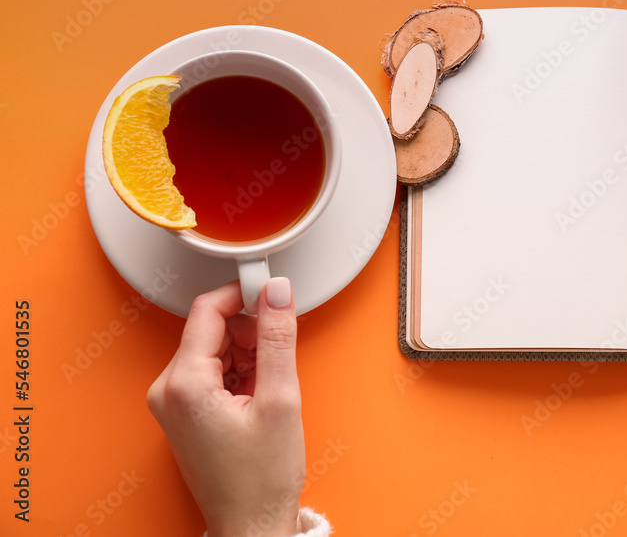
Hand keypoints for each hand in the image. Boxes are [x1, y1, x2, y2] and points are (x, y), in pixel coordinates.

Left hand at [147, 278, 304, 536]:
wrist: (251, 524)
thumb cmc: (261, 479)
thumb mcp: (281, 399)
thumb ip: (277, 338)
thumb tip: (277, 293)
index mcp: (184, 383)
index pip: (209, 309)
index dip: (245, 293)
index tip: (273, 290)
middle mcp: (168, 389)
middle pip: (212, 328)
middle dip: (251, 331)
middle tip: (279, 353)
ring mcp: (173, 401)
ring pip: (215, 348)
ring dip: (249, 354)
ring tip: (269, 388)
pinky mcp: (184, 410)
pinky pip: (213, 370)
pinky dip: (241, 373)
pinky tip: (259, 397)